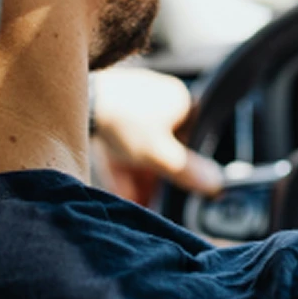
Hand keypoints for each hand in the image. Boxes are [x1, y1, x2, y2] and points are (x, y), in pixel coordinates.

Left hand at [91, 66, 224, 198]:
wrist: (80, 100)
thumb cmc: (124, 120)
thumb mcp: (160, 154)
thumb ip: (187, 171)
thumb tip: (216, 184)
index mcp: (180, 100)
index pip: (193, 137)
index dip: (184, 166)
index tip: (179, 189)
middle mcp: (160, 97)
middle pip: (164, 146)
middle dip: (156, 178)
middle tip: (153, 200)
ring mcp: (133, 101)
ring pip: (141, 146)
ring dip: (138, 176)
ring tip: (135, 201)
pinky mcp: (110, 109)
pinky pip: (121, 142)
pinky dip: (121, 166)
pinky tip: (119, 191)